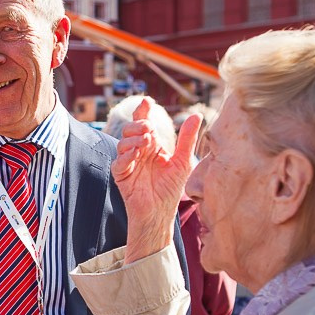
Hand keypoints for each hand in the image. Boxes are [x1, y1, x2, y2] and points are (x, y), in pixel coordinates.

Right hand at [112, 100, 202, 262]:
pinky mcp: (121, 176)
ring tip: (146, 141)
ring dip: (133, 138)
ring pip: (123, 142)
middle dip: (138, 124)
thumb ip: (187, 139)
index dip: (143, 111)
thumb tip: (196, 115)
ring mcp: (128, 163)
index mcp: (151, 146)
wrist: (160, 213)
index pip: (145, 124)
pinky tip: (136, 154)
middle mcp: (138, 152)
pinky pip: (118, 162)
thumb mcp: (183, 161)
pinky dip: (126, 156)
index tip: (148, 100)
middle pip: (131, 129)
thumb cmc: (170, 190)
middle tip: (148, 128)